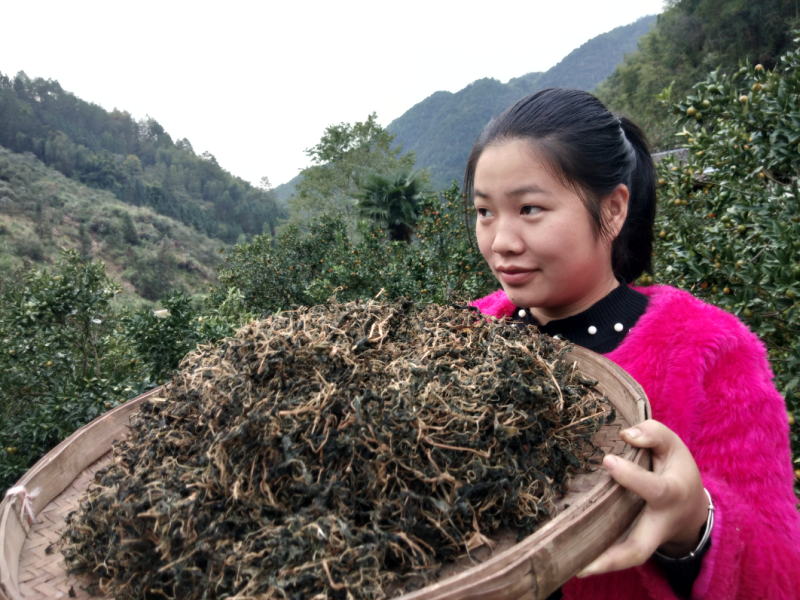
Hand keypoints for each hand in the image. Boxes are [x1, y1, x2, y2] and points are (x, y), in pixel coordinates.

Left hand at [576, 419, 708, 577]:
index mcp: (671, 493)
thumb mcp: (673, 446)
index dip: (631, 476)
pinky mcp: (631, 541)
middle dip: (615, 556)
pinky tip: (569, 559)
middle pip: (639, 548)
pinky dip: (596, 560)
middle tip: (584, 561)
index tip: (607, 460)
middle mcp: (657, 522)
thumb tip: (625, 434)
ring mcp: (644, 537)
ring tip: (570, 567)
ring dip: (600, 565)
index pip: (653, 489)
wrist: (691, 507)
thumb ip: (653, 434)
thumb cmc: (676, 471)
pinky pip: (615, 554)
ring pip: (626, 558)